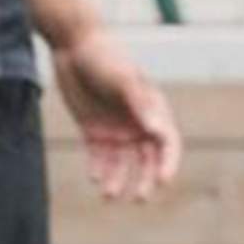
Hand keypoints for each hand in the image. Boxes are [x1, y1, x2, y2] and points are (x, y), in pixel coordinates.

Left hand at [52, 29, 181, 201]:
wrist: (74, 45)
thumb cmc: (106, 57)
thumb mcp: (124, 80)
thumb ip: (141, 105)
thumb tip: (158, 132)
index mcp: (152, 109)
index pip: (167, 143)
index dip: (168, 163)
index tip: (163, 181)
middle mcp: (137, 122)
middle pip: (147, 159)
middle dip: (146, 179)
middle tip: (139, 198)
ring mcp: (116, 128)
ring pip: (122, 164)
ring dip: (119, 180)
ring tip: (108, 194)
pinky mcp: (94, 131)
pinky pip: (99, 158)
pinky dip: (99, 170)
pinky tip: (95, 177)